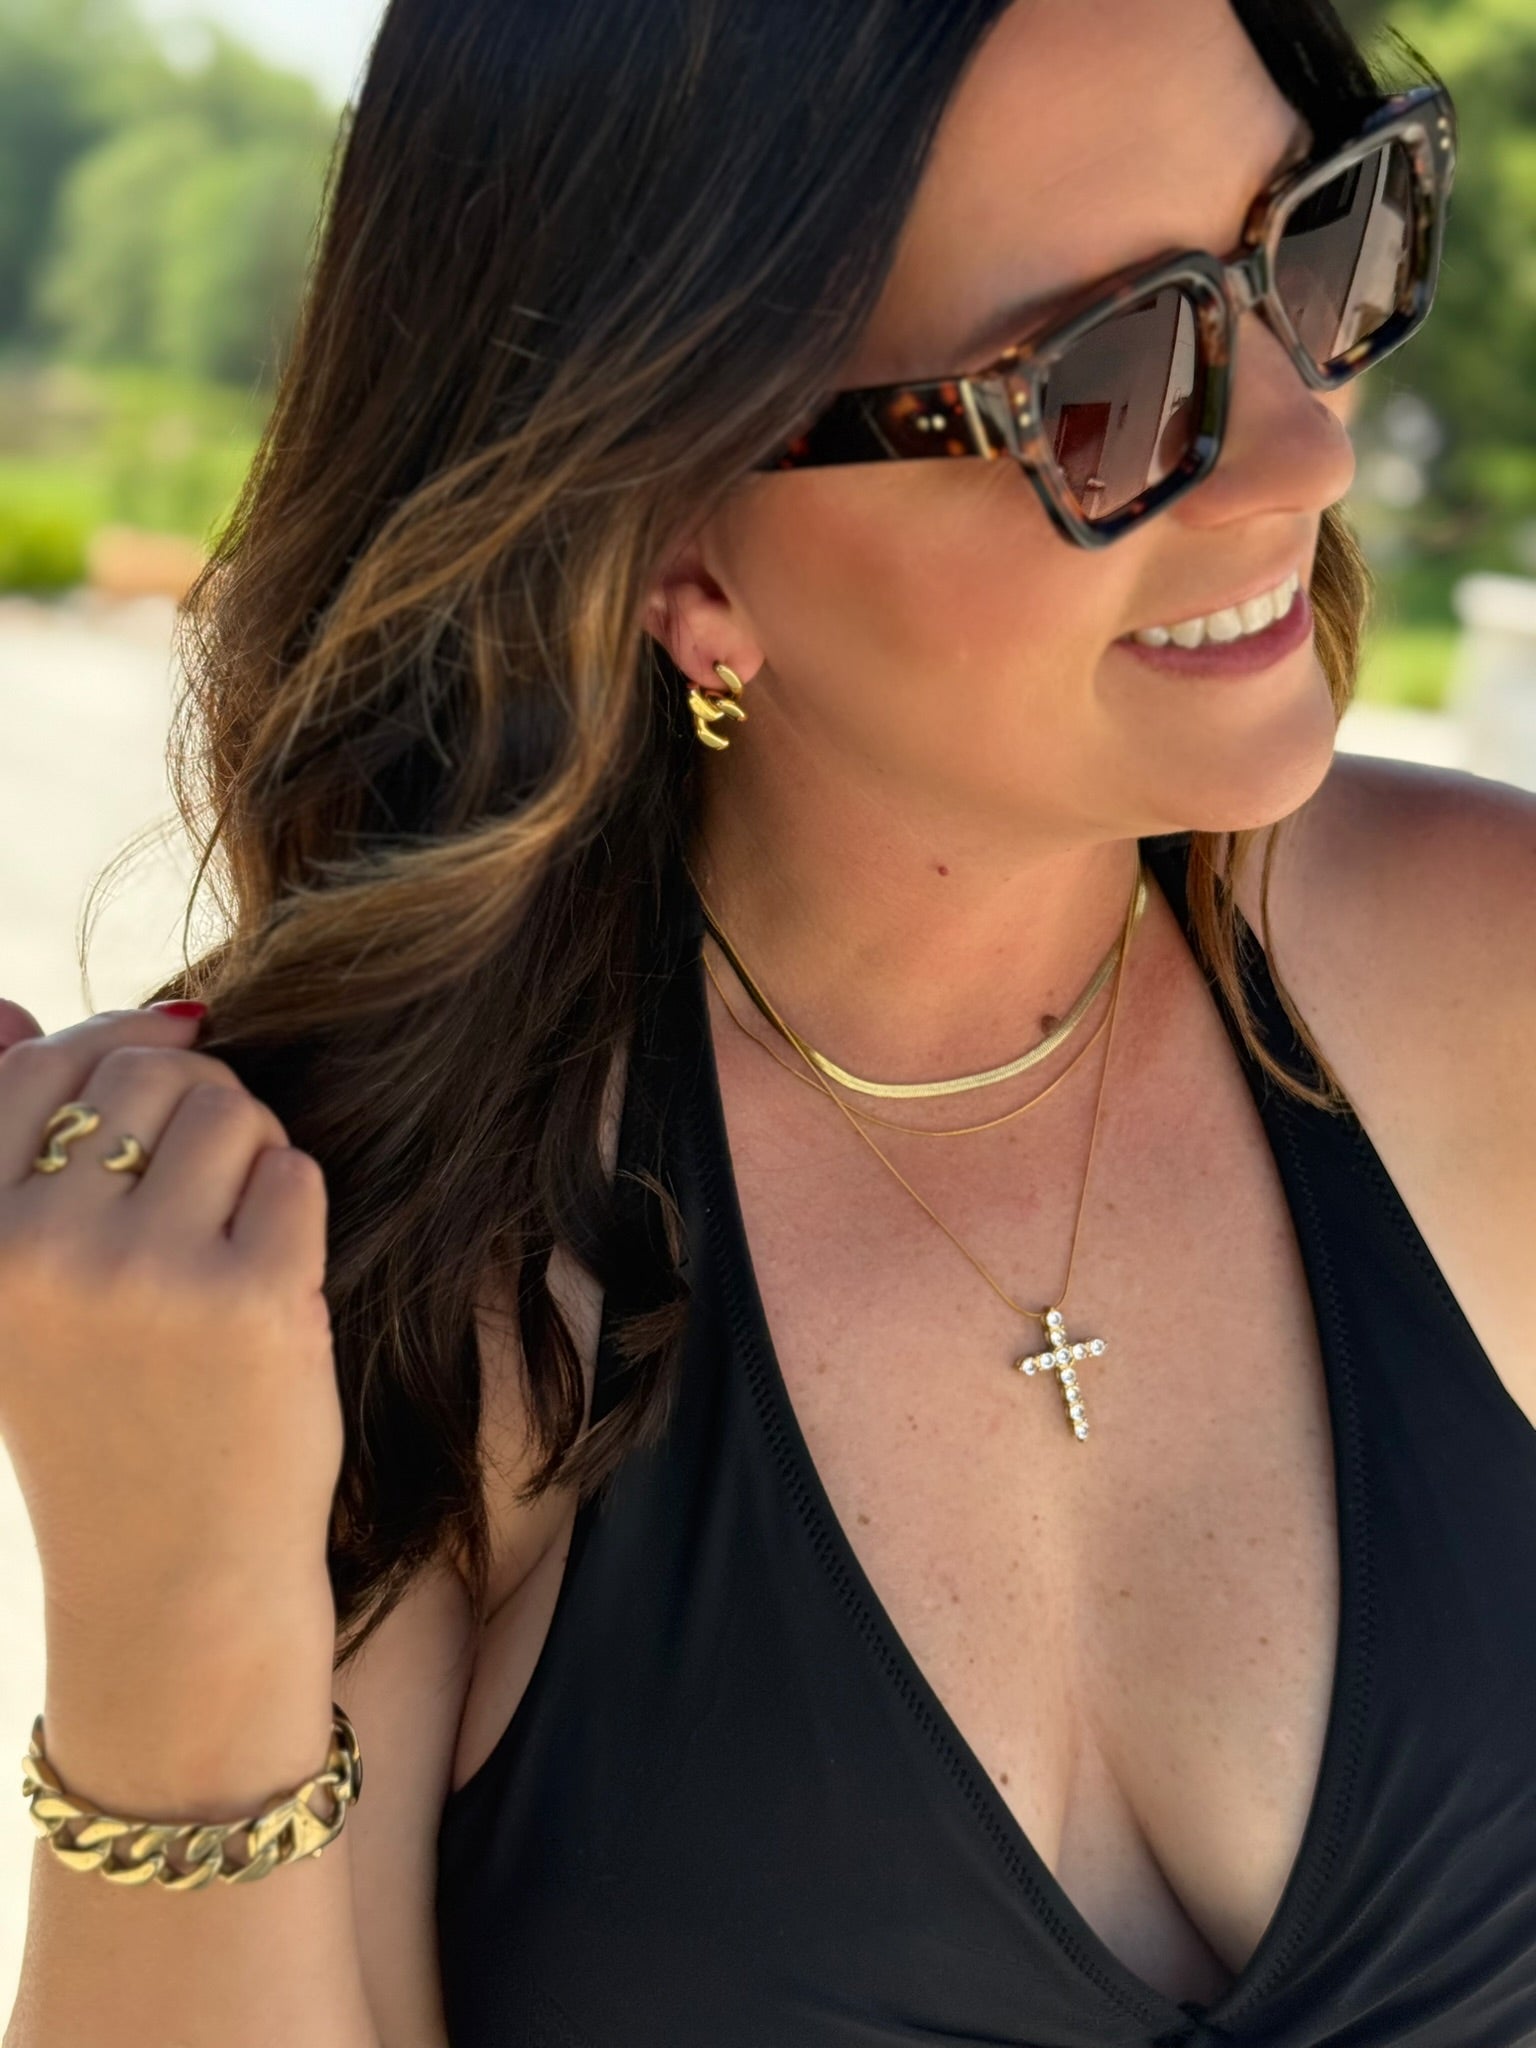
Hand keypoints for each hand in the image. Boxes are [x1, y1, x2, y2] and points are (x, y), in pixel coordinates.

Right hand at [0, 997, 342, 1632]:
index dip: (111, 1046)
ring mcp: (148, 1275)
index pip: (38, 1064)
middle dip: (193, 1106)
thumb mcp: (14, 1294)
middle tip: (200, 1191)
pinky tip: (270, 1277)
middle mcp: (40, 1249)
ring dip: (249, 1153)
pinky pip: (294, 1173)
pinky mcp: (254, 1301)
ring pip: (229, 1110)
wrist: (172, 1580)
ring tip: (231, 1235)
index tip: (155, 1067)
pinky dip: (294, 1209)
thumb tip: (9, 1006)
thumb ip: (5, 1152)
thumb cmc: (98, 1418)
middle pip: (149, 1072)